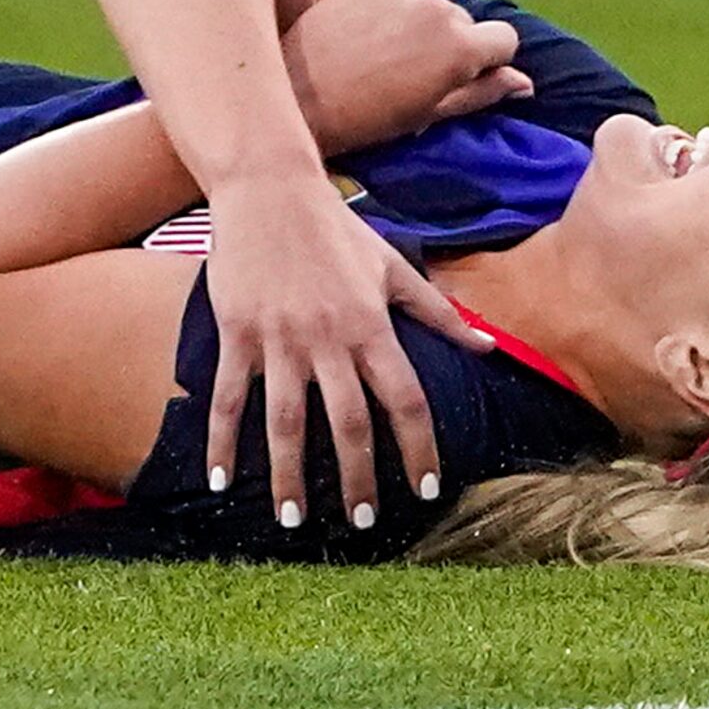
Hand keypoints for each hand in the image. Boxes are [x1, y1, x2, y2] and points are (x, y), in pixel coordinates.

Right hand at [202, 174, 493, 528]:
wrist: (270, 188)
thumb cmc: (337, 230)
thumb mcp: (394, 266)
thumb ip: (439, 313)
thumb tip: (488, 347)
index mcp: (371, 324)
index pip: (405, 399)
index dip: (418, 448)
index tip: (428, 489)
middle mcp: (327, 338)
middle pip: (347, 422)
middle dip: (357, 477)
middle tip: (364, 521)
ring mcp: (278, 338)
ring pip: (284, 422)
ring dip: (289, 476)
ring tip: (294, 520)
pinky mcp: (237, 333)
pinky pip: (228, 398)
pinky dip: (223, 443)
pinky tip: (221, 481)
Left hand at [281, 0, 531, 152]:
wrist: (297, 101)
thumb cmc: (369, 121)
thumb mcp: (432, 114)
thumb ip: (483, 93)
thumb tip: (524, 83)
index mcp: (460, 46)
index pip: (504, 39)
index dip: (488, 62)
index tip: (462, 79)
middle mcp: (437, 8)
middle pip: (462, 21)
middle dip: (448, 43)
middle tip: (414, 74)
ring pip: (425, 6)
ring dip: (415, 25)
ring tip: (382, 57)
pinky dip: (384, 10)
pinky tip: (360, 38)